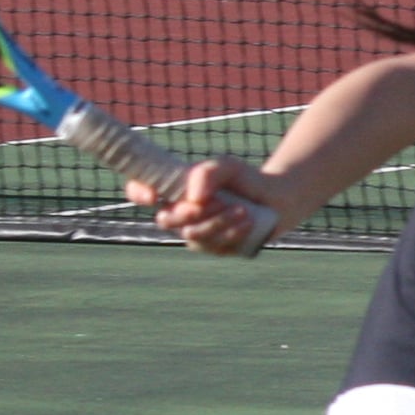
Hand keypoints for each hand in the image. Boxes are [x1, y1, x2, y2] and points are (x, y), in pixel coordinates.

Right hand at [136, 155, 288, 257]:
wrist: (276, 198)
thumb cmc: (244, 179)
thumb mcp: (228, 166)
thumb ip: (209, 173)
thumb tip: (194, 197)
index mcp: (174, 191)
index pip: (140, 190)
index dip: (139, 192)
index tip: (153, 195)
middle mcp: (179, 215)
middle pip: (166, 220)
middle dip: (186, 213)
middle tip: (213, 203)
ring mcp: (196, 234)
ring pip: (193, 235)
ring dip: (217, 222)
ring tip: (242, 209)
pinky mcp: (216, 248)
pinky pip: (215, 247)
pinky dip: (231, 233)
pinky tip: (247, 222)